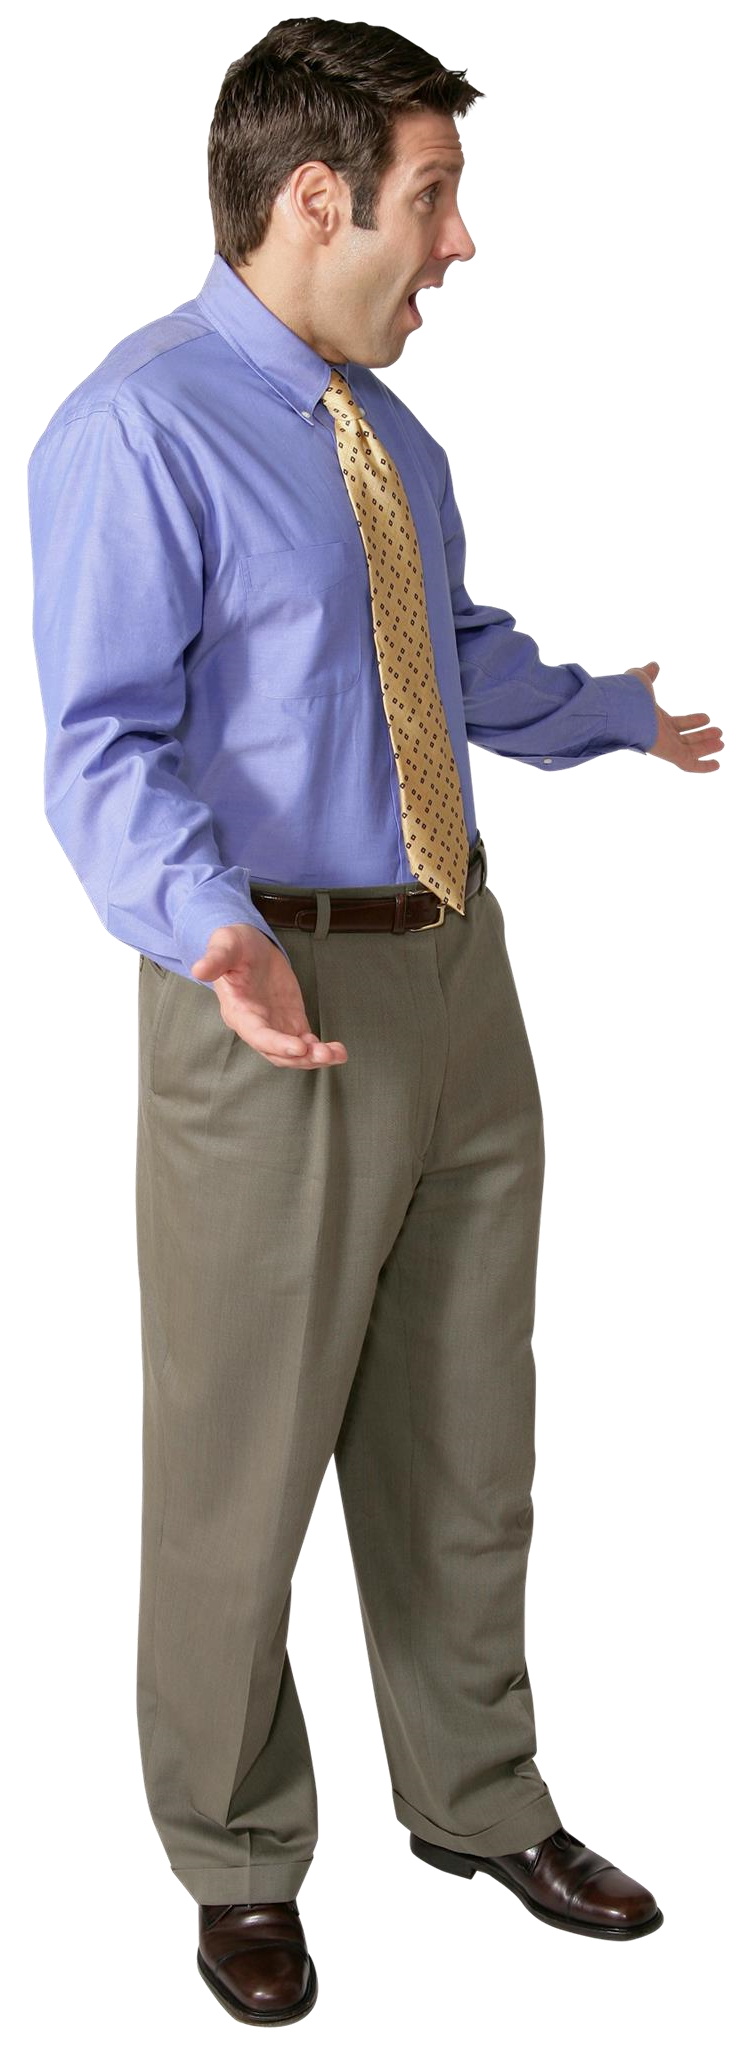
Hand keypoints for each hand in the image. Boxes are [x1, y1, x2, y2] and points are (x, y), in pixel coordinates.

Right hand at [191, 923, 348, 1068]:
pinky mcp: (290, 1021)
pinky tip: (337, 1051)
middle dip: (300, 1057)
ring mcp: (275, 1026)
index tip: (298, 1046)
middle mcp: (256, 1025)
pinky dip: (321, 1050)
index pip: (257, 1034)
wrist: (247, 946)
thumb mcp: (224, 945)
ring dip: (314, 1057)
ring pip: (293, 1053)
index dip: (277, 1043)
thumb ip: (216, 959)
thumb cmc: (233, 945)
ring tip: (337, 1054)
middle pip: (277, 1052)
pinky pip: (306, 1043)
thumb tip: (199, 969)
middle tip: (324, 1054)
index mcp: (238, 1011)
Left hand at [625, 661, 724, 773]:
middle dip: (702, 736)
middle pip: (686, 738)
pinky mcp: (671, 754)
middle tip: (718, 731)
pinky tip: (717, 765)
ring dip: (706, 747)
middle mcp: (661, 735)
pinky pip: (689, 764)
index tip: (707, 717)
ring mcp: (666, 745)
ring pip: (690, 750)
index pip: (678, 723)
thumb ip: (649, 673)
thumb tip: (654, 664)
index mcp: (656, 720)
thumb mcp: (642, 680)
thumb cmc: (630, 695)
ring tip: (721, 743)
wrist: (624, 710)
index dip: (693, 721)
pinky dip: (703, 766)